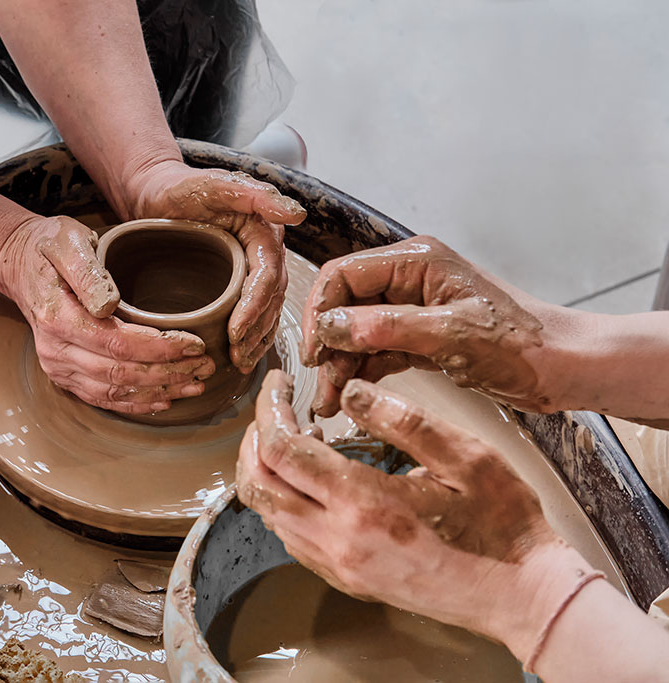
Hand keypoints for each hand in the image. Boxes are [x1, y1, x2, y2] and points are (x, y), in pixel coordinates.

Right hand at [0, 215, 214, 413]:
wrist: (20, 265)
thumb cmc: (50, 247)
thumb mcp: (67, 242)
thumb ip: (87, 271)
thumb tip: (108, 304)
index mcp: (58, 317)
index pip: (117, 343)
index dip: (159, 348)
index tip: (194, 343)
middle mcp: (55, 350)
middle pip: (120, 372)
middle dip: (168, 373)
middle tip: (206, 366)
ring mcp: (58, 367)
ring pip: (114, 390)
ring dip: (159, 392)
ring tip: (196, 384)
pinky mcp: (64, 375)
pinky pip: (102, 398)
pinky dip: (136, 403)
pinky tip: (165, 400)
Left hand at [127, 161, 306, 372]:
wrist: (156, 194)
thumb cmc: (181, 188)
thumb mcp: (215, 185)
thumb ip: (256, 195)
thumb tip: (297, 213)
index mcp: (265, 232)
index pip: (269, 277)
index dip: (255, 308)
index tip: (236, 331)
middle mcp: (265, 252)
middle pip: (272, 299)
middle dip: (257, 331)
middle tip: (239, 355)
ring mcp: (253, 269)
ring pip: (267, 311)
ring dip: (257, 339)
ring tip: (241, 362)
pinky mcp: (238, 283)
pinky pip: (254, 313)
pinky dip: (251, 336)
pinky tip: (241, 355)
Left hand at [237, 370, 597, 657]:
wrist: (523, 596)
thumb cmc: (502, 525)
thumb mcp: (464, 456)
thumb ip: (401, 420)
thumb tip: (349, 393)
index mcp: (364, 503)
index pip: (282, 450)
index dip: (269, 410)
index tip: (277, 384)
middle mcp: (339, 540)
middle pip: (258, 485)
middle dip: (254, 440)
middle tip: (274, 409)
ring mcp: (340, 566)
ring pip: (269, 515)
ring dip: (266, 472)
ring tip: (293, 437)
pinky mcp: (348, 580)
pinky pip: (292, 539)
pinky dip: (284, 503)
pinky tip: (311, 481)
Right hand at [300, 235, 562, 416]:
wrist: (564, 368)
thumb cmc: (523, 345)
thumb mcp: (450, 335)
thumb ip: (386, 328)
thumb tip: (329, 327)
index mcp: (417, 261)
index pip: (343, 276)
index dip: (320, 312)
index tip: (314, 351)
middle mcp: (410, 279)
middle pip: (345, 305)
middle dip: (327, 345)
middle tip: (320, 382)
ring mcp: (414, 309)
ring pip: (356, 333)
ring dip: (340, 364)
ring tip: (328, 402)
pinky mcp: (421, 337)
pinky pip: (376, 351)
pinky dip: (359, 372)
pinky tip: (346, 396)